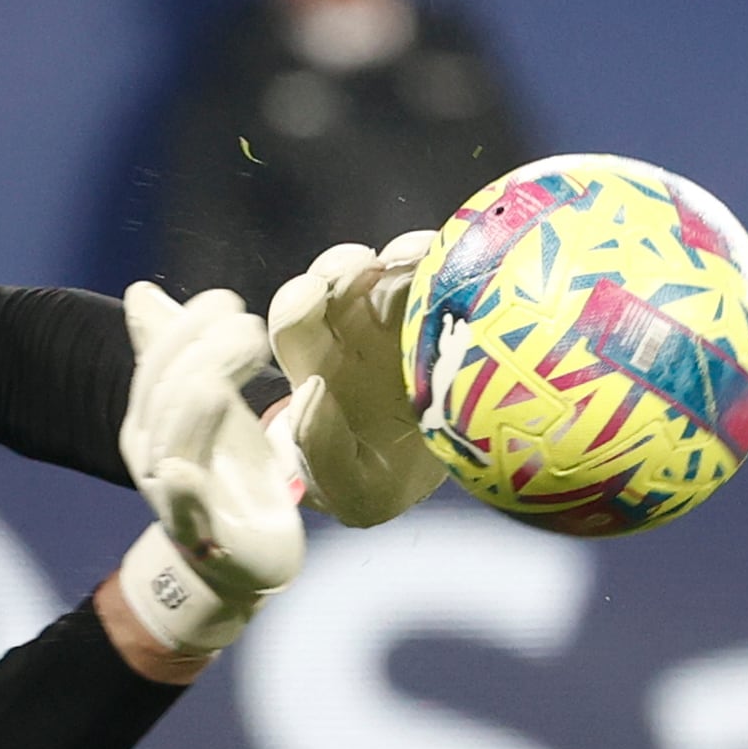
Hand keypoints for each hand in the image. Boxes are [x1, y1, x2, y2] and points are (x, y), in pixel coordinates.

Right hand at [113, 283, 306, 654]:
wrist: (237, 558)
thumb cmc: (227, 473)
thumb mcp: (210, 403)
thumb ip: (180, 353)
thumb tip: (139, 292)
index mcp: (151, 414)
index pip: (157, 359)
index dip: (188, 325)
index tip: (230, 304)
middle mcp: (149, 449)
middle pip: (164, 390)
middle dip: (206, 350)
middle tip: (252, 329)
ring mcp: (168, 490)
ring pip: (175, 436)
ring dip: (207, 392)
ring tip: (245, 360)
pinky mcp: (197, 531)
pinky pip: (181, 505)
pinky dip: (182, 487)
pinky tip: (186, 470)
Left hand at [269, 228, 441, 527]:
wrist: (446, 479)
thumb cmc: (383, 482)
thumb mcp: (351, 491)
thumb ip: (320, 450)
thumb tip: (312, 392)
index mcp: (317, 368)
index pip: (293, 326)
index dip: (298, 306)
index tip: (313, 298)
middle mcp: (352, 333)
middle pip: (335, 284)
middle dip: (341, 267)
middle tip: (360, 267)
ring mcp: (403, 315)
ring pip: (392, 268)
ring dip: (398, 257)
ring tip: (409, 260)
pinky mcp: (450, 308)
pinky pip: (447, 273)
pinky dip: (448, 260)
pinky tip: (454, 262)